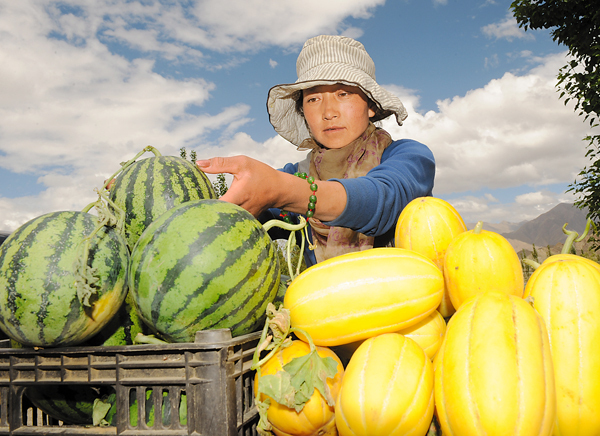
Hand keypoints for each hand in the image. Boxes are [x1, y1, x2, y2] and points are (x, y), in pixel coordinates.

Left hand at [197, 155, 346, 220]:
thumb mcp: (242, 163)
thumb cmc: (261, 174)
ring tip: (196, 217)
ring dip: (212, 219)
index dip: (201, 207)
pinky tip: (212, 217)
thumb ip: (219, 163)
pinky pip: (231, 224)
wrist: (280, 189)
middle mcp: (240, 211)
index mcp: (237, 196)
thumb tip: (198, 164)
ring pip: (224, 223)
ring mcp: (244, 219)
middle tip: (186, 212)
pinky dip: (222, 220)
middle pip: (216, 218)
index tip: (188, 205)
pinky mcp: (245, 222)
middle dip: (203, 215)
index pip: (214, 207)